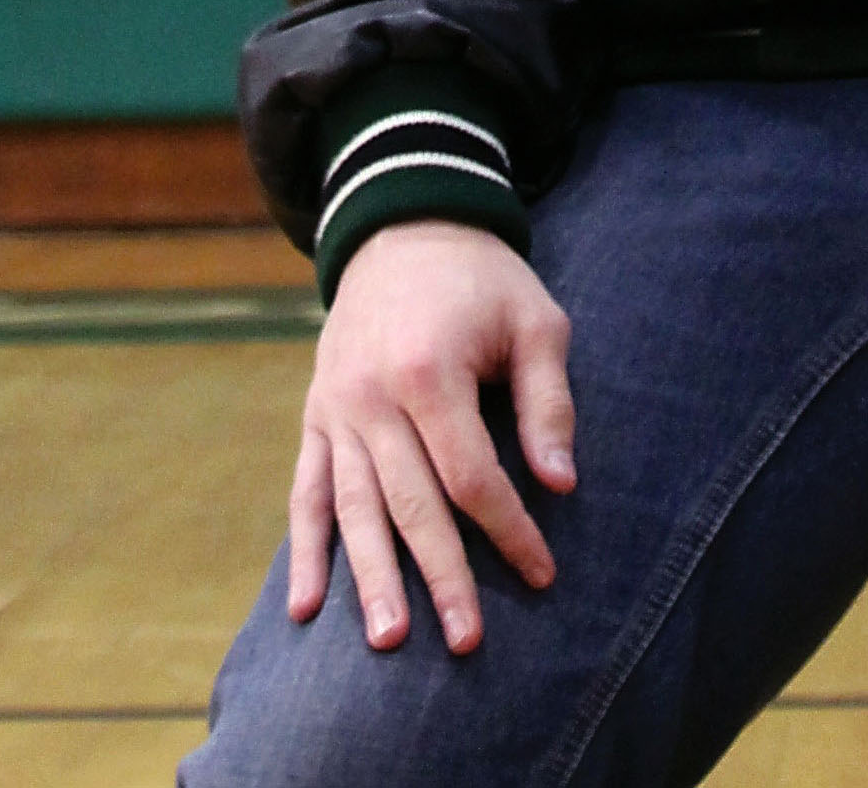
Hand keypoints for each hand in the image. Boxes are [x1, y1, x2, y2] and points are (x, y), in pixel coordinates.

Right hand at [289, 221, 576, 653]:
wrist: (403, 225)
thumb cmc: (483, 278)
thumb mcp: (535, 321)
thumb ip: (547, 402)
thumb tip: (561, 484)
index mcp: (430, 370)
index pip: (471, 475)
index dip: (508, 529)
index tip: (542, 572)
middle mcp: (373, 396)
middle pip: (410, 504)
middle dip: (442, 576)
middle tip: (466, 642)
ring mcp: (337, 408)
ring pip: (353, 509)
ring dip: (370, 579)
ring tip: (389, 641)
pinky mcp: (316, 414)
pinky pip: (306, 490)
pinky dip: (305, 550)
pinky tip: (306, 609)